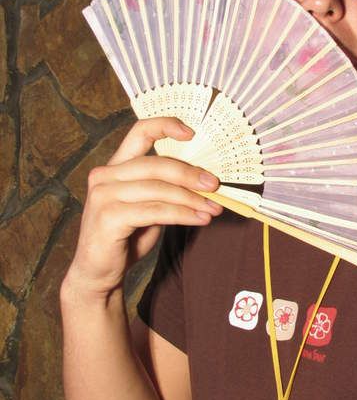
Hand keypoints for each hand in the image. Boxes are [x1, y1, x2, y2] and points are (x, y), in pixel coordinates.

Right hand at [65, 118, 222, 297]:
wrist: (98, 273)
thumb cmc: (127, 237)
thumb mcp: (148, 207)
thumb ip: (165, 189)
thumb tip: (206, 180)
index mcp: (115, 166)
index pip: (139, 132)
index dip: (166, 126)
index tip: (192, 133)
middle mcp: (105, 176)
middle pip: (156, 164)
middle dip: (190, 174)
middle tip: (215, 185)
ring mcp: (103, 195)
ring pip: (158, 189)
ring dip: (191, 199)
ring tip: (213, 208)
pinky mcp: (107, 217)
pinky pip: (154, 211)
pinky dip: (182, 215)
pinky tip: (199, 219)